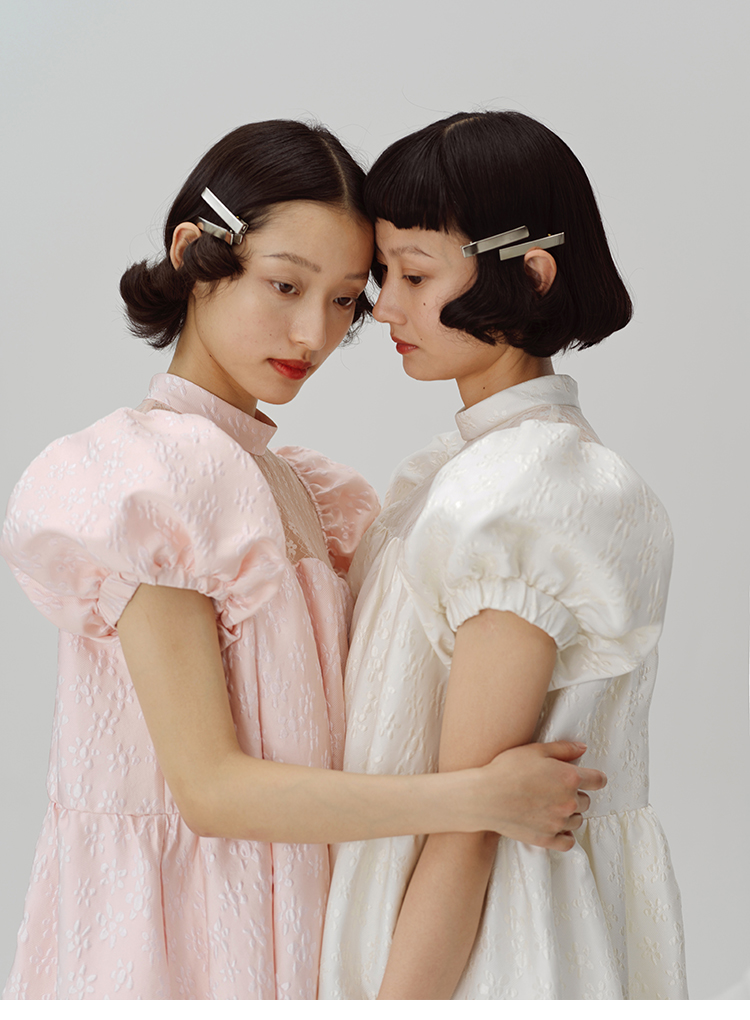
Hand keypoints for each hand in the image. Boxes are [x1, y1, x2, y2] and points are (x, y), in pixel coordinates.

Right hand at [479, 741, 605, 850]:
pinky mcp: (547, 839)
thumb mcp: (535, 750)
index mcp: (570, 778)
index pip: (598, 780)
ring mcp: (559, 822)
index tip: (589, 778)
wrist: (485, 797)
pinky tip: (555, 826)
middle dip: (576, 794)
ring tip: (551, 805)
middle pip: (587, 801)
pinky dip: (565, 834)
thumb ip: (563, 749)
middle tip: (556, 789)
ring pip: (577, 820)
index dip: (594, 778)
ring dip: (570, 813)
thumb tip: (582, 748)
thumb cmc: (507, 770)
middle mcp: (569, 802)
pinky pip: (568, 842)